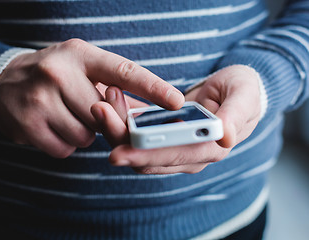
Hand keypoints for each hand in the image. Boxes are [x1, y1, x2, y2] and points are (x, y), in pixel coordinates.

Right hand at [0, 39, 183, 157]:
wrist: (4, 82)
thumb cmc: (56, 76)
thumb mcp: (83, 69)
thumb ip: (115, 88)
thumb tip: (149, 113)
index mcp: (80, 55)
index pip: (123, 71)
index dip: (153, 87)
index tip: (176, 101)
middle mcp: (59, 72)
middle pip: (104, 115)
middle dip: (102, 119)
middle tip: (86, 107)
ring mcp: (39, 98)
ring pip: (86, 136)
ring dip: (83, 132)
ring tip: (65, 114)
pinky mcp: (26, 124)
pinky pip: (65, 149)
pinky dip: (65, 144)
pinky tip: (52, 126)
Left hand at [97, 65, 260, 173]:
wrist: (233, 91)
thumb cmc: (242, 92)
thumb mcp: (244, 97)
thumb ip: (237, 116)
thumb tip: (226, 137)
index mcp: (208, 149)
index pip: (172, 159)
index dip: (145, 156)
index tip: (117, 152)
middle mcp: (187, 155)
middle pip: (146, 158)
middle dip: (119, 138)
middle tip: (99, 112)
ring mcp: (172, 148)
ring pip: (136, 149)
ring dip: (115, 129)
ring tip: (102, 102)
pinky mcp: (162, 137)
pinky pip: (136, 135)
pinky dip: (121, 122)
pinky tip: (111, 102)